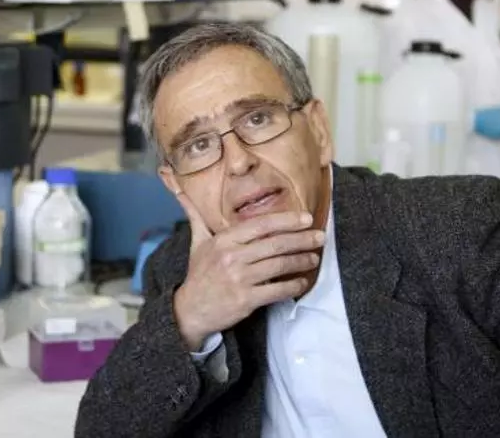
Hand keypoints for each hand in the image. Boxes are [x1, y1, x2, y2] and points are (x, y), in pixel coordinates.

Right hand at [172, 193, 324, 350]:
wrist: (191, 310)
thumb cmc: (199, 274)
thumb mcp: (197, 243)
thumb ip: (196, 215)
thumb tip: (180, 190)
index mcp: (223, 240)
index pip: (260, 225)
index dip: (286, 220)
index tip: (306, 218)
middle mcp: (231, 257)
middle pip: (275, 244)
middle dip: (301, 239)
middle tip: (319, 237)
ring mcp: (239, 279)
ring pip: (279, 266)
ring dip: (301, 261)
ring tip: (314, 258)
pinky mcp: (246, 300)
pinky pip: (277, 291)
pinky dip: (293, 286)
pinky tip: (303, 281)